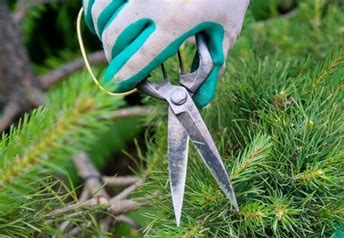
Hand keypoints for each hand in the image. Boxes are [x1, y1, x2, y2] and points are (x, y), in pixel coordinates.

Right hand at [82, 0, 248, 106]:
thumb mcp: (226, 32)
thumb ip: (212, 67)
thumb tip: (201, 100)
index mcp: (178, 20)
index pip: (140, 57)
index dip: (125, 75)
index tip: (117, 85)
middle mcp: (151, 0)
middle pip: (115, 38)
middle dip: (114, 58)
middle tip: (122, 66)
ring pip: (100, 15)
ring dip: (103, 34)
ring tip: (115, 42)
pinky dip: (97, 11)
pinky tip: (109, 19)